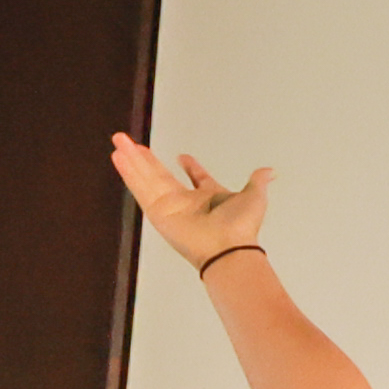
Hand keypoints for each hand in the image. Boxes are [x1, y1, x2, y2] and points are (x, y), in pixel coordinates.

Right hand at [111, 135, 270, 265]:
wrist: (228, 247)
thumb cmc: (242, 226)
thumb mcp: (253, 196)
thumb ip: (257, 181)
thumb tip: (269, 171)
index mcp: (209, 197)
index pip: (196, 178)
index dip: (190, 167)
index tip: (183, 157)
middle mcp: (186, 201)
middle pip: (161, 174)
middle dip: (146, 159)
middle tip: (132, 143)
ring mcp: (169, 206)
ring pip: (146, 177)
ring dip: (131, 159)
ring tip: (118, 141)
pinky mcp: (157, 211)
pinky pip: (139, 187)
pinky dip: (128, 171)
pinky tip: (119, 156)